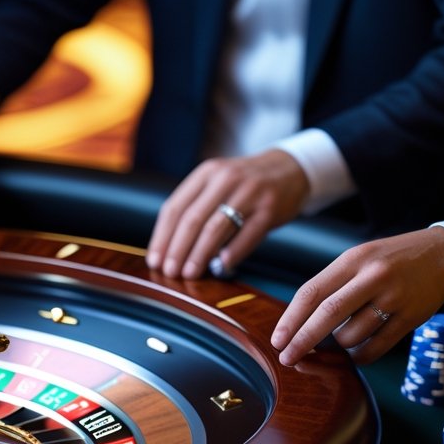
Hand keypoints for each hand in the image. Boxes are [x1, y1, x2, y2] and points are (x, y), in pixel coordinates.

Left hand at [146, 149, 308, 278]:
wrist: (290, 169)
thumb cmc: (244, 185)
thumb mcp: (216, 183)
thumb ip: (193, 207)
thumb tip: (167, 249)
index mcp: (206, 174)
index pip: (175, 208)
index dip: (162, 237)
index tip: (154, 261)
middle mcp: (226, 179)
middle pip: (192, 219)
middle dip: (177, 250)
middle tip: (169, 272)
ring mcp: (250, 192)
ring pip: (216, 228)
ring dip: (199, 255)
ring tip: (189, 274)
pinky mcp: (269, 208)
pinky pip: (246, 235)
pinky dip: (232, 254)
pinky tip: (220, 267)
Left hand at [272, 227, 443, 365]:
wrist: (443, 254)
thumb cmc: (388, 261)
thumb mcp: (357, 259)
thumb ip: (330, 286)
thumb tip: (296, 325)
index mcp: (353, 261)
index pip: (312, 292)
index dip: (290, 319)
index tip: (277, 340)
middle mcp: (374, 277)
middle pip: (328, 314)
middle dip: (303, 341)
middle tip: (287, 358)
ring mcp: (395, 298)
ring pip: (351, 335)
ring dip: (338, 345)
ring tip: (342, 335)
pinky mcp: (412, 318)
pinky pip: (375, 348)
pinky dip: (358, 356)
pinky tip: (355, 350)